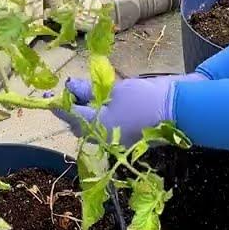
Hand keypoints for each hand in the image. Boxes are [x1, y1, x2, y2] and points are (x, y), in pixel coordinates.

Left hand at [52, 72, 207, 145]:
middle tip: (73, 93)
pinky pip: (108, 130)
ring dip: (89, 115)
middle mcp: (106, 139)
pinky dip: (103, 118)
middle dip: (75, 111)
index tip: (50, 100)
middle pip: (82, 126)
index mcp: (99, 128)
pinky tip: (106, 105)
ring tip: (89, 97)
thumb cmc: (144, 98)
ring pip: (95, 129)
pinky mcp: (129, 138)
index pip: (72, 117)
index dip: (60, 107)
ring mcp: (118, 141)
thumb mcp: (115, 89)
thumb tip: (70, 87)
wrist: (178, 109)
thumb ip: (90, 91)